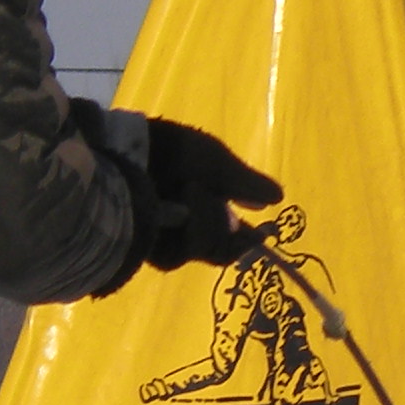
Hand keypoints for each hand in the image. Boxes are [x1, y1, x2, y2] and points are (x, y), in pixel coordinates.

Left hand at [141, 117, 282, 268]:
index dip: (249, 236)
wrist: (125, 157)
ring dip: (206, 218)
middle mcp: (185, 223)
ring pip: (206, 248)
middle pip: (222, 247)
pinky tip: (175, 207)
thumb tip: (278, 197)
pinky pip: (182, 252)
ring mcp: (167, 239)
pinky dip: (186, 226)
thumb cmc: (171, 153)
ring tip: (188, 190)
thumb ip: (247, 183)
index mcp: (202, 200)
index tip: (262, 232)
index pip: (232, 232)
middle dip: (223, 223)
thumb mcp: (216, 162)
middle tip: (215, 199)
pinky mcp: (149, 251)